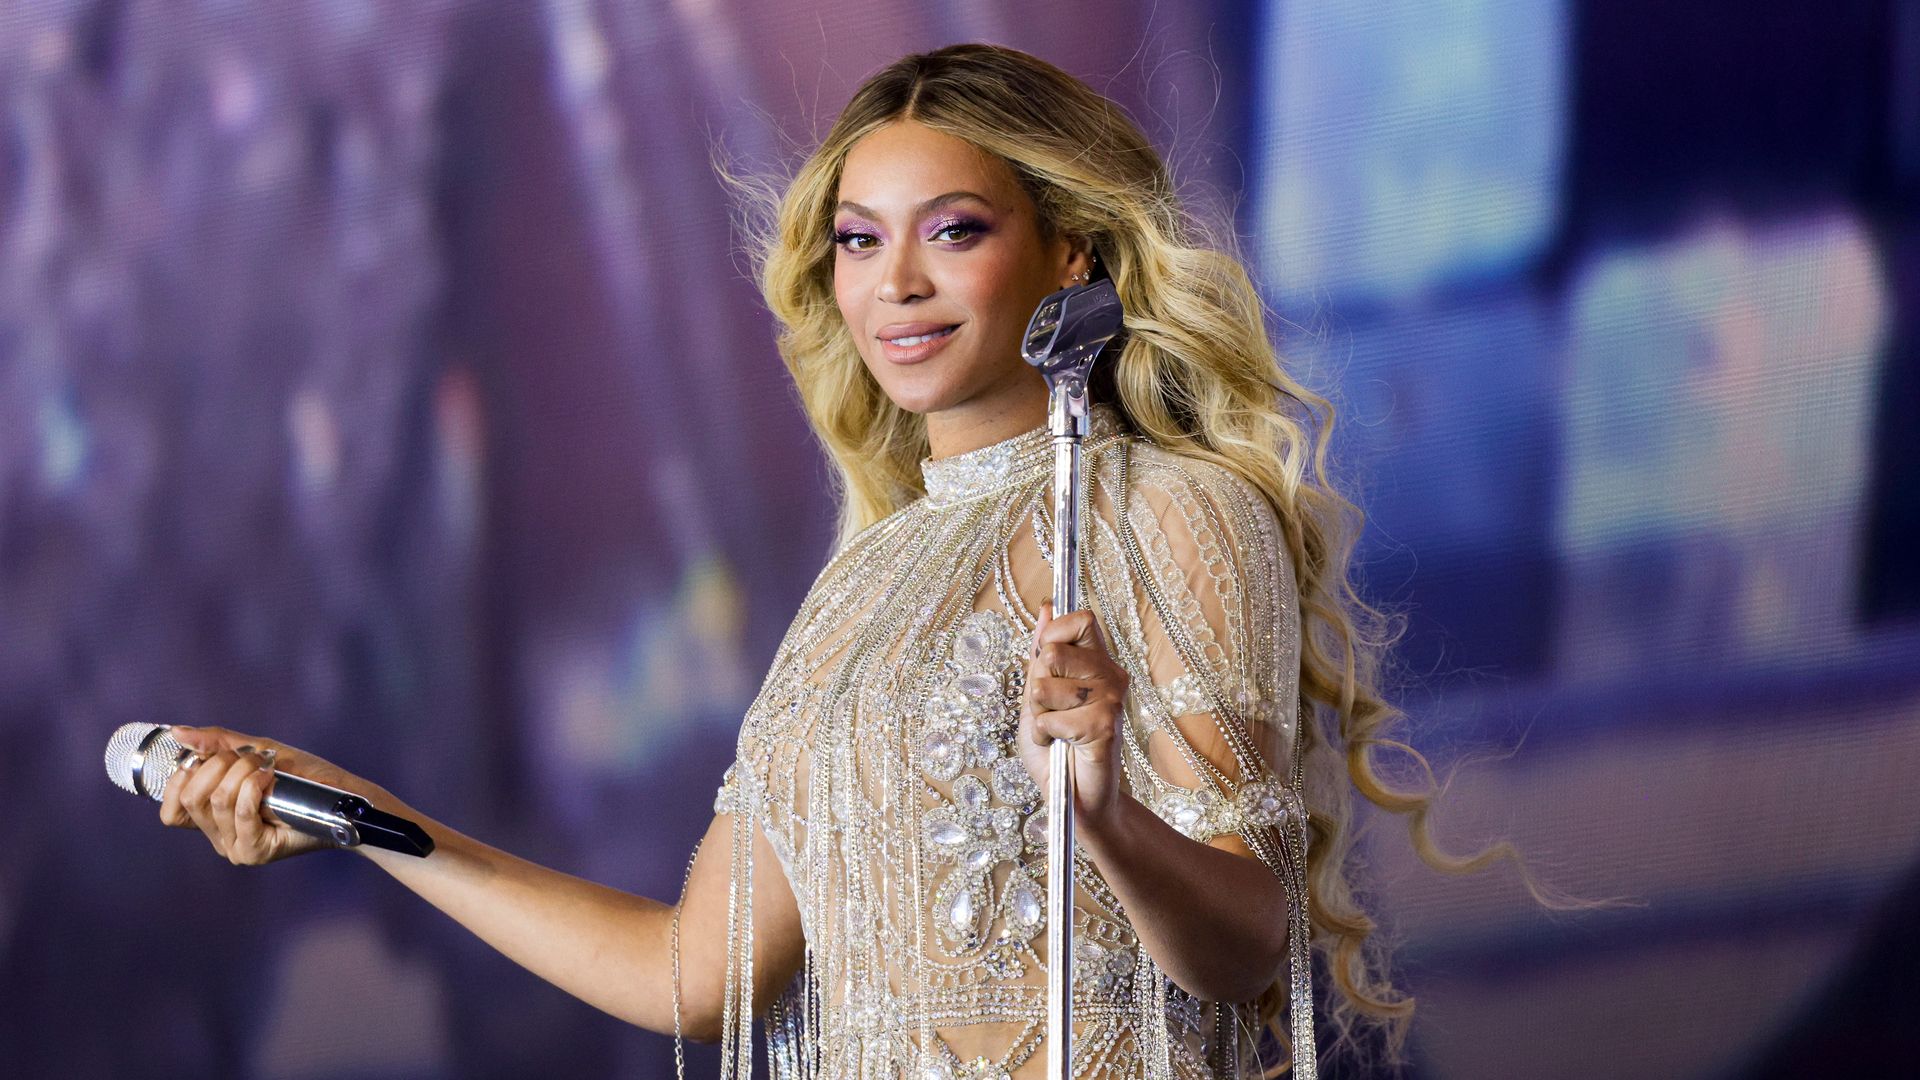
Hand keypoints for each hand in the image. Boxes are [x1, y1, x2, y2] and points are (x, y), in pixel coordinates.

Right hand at [158, 726, 385, 865]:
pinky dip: (253, 788)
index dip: (182, 777)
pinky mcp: (254, 851)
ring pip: (216, 801)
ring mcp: (234, 846)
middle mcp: (218, 834)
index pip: (171, 807)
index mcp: (211, 815)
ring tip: (268, 768)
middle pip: (191, 798)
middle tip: (251, 759)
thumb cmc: (301, 776)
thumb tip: (177, 733)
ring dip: (243, 772)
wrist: (340, 795)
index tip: (210, 759)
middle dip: (219, 766)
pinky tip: (270, 780)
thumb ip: (216, 743)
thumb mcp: (255, 750)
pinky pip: (239, 813)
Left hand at [1018, 601, 1130, 831]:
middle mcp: (1112, 677)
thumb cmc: (1056, 750)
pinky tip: (1061, 747)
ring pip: (1045, 687)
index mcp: (1099, 664)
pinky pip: (1050, 720)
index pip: (1081, 619)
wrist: (1074, 800)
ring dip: (1039, 716)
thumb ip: (1040, 654)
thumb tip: (1046, 608)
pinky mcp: (1105, 727)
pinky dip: (1044, 737)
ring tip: (1057, 732)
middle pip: (1054, 652)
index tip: (1045, 664)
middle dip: (1037, 686)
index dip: (1053, 635)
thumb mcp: (1038, 696)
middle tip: (1053, 711)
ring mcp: (1112, 701)